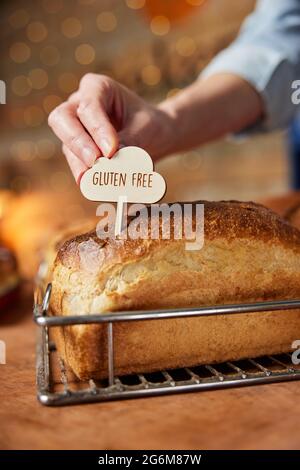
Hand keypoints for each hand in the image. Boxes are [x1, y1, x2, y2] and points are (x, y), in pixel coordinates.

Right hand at [48, 73, 173, 181]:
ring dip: (81, 164)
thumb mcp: (145, 129)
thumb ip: (128, 141)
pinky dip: (86, 175)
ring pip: (67, 145)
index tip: (111, 150)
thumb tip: (111, 161)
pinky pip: (76, 163)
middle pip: (63, 119)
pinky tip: (96, 187)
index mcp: (97, 88)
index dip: (97, 128)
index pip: (88, 105)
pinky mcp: (78, 151)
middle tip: (94, 162)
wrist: (156, 136)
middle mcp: (79, 104)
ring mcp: (75, 129)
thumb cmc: (150, 125)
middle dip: (78, 143)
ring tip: (96, 181)